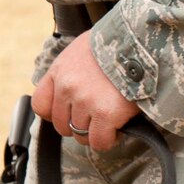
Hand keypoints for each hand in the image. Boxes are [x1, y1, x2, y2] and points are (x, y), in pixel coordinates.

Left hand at [33, 31, 137, 151]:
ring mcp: (85, 101)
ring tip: (110, 119)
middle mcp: (67, 86)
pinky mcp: (105, 114)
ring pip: (81, 135)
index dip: (54, 114)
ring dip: (96, 132)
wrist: (143, 41)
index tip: (69, 114)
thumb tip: (71, 97)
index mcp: (59, 70)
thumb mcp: (84, 49)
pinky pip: (100, 142)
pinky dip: (109, 139)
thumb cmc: (118, 42)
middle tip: (97, 116)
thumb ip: (72, 71)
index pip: (40, 104)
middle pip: (61, 124)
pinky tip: (118, 127)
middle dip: (79, 124)